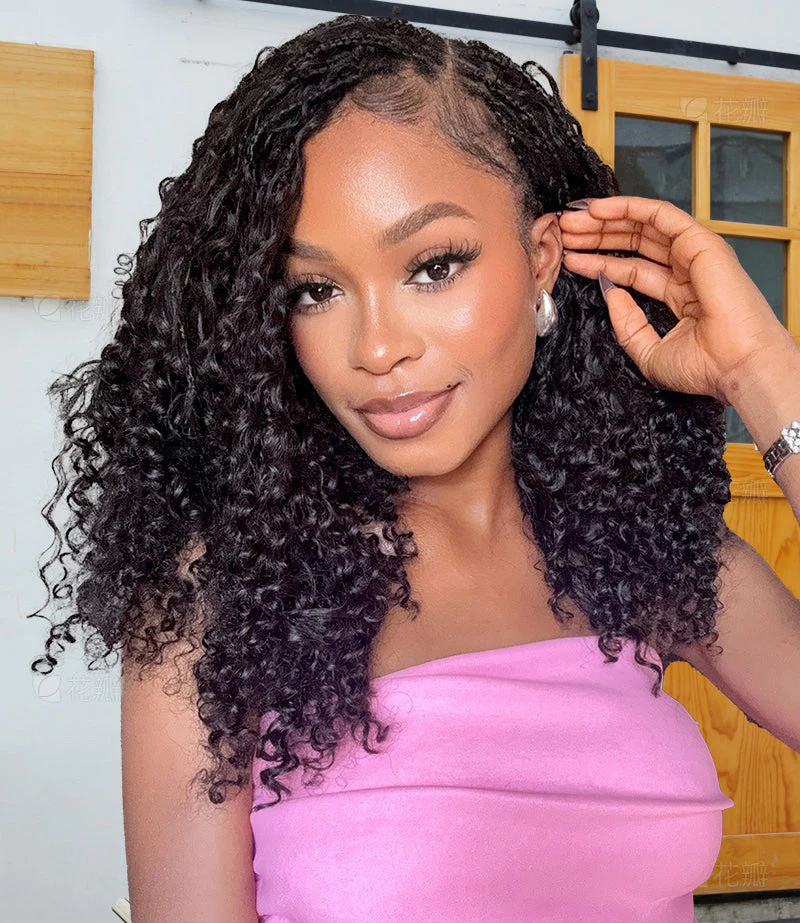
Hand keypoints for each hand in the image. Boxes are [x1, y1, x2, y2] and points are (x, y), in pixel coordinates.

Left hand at [557, 195, 794, 403]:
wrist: (734, 367)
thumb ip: (627, 324)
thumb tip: (609, 291)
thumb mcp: (648, 352)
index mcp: (678, 296)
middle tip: (564, 233)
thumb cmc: (704, 368)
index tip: (569, 257)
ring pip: (642, 227)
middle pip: (633, 245)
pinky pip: (660, 215)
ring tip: (571, 221)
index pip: (630, 270)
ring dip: (605, 220)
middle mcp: (686, 271)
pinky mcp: (701, 242)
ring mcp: (694, 255)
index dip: (598, 261)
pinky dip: (628, 207)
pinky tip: (597, 209)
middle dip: (596, 236)